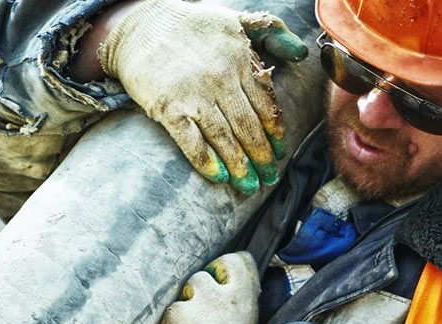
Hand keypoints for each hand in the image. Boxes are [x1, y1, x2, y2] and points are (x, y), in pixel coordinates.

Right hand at [99, 0, 307, 194]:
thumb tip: (301, 52)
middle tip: (269, 178)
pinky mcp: (168, 108)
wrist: (140, 26)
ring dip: (240, 166)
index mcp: (240, 60)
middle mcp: (221, 79)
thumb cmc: (190, 25)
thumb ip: (271, 31)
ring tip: (249, 185)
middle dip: (262, 157)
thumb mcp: (235, 19)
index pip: (265, 105)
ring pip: (224, 138)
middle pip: (249, 127)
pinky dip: (206, 162)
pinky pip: (191, 141)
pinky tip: (219, 176)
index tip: (279, 152)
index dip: (275, 133)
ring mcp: (194, 95)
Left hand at [158, 252, 261, 323]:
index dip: (225, 268)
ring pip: (190, 286)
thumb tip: (224, 280)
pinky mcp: (183, 317)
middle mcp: (231, 299)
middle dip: (201, 286)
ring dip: (186, 305)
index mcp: (248, 301)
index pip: (240, 260)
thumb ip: (236, 303)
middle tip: (200, 310)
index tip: (219, 281)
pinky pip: (172, 309)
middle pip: (211, 269)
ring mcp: (207, 305)